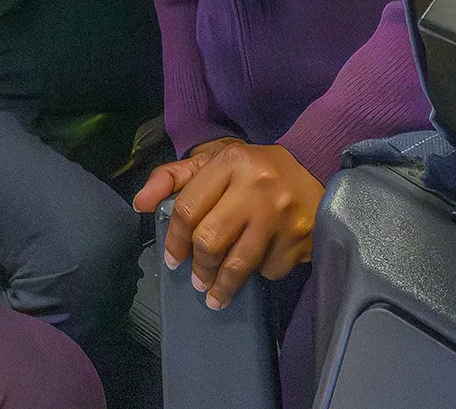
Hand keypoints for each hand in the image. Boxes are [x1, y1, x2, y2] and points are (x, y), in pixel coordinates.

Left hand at [133, 139, 323, 308]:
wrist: (315, 167)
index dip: (174, 240)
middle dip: (199, 267)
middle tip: (197, 280)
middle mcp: (257, 186)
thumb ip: (173, 178)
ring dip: (221, 286)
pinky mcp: (300, 238)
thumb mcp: (213, 162)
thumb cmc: (252, 169)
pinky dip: (259, 273)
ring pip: (238, 265)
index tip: (173, 259)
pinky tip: (258, 264)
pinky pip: (268, 269)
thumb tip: (140, 203)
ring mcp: (281, 215)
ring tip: (214, 294)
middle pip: (210, 241)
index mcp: (232, 161)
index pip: (188, 208)